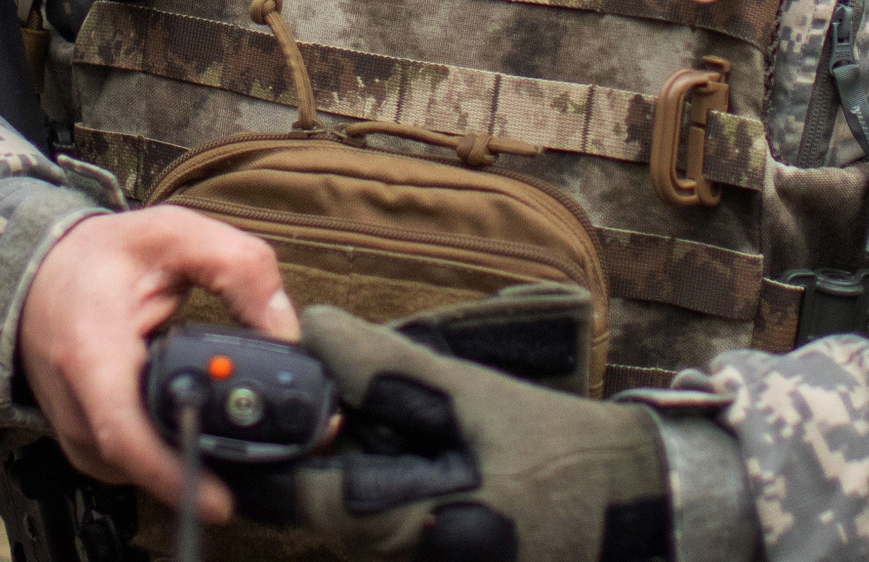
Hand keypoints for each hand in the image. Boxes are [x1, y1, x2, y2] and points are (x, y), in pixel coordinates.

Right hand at [18, 207, 298, 523]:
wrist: (38, 276)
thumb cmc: (98, 258)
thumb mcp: (171, 233)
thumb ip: (237, 265)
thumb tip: (284, 326)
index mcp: (91, 353)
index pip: (125, 433)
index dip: (173, 472)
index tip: (222, 497)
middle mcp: (79, 407)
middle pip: (148, 463)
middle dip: (215, 463)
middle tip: (281, 447)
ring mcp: (81, 433)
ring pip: (148, 470)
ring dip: (201, 458)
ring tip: (254, 431)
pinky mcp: (92, 444)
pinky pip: (142, 463)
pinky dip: (180, 452)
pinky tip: (211, 428)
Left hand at [253, 304, 671, 561]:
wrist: (628, 500)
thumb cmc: (556, 446)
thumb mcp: (471, 393)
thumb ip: (388, 366)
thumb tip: (316, 330)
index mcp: (417, 522)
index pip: (311, 502)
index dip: (270, 460)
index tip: (240, 417)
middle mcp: (413, 554)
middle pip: (327, 512)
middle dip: (306, 459)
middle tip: (287, 403)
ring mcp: (427, 559)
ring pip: (355, 517)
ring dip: (344, 468)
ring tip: (360, 418)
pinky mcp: (440, 556)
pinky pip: (388, 523)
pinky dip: (380, 483)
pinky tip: (402, 449)